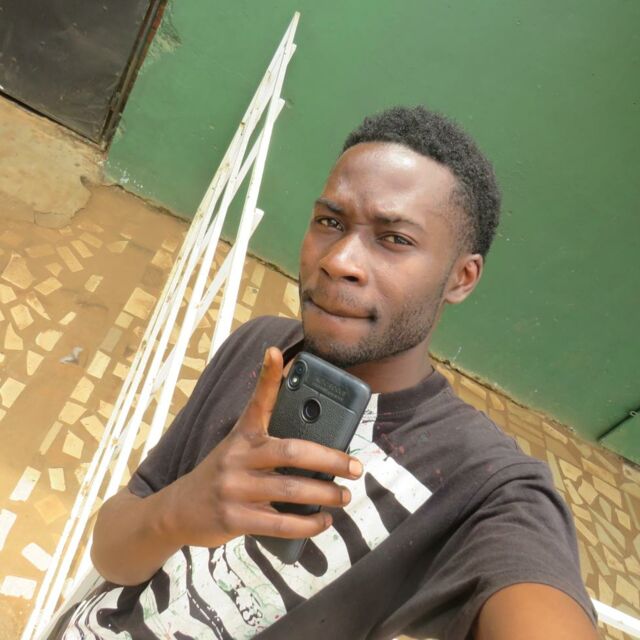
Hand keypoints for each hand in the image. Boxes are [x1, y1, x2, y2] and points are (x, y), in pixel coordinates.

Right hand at [163, 347, 363, 547]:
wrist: (178, 510)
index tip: (276, 351)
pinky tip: (324, 522)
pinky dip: (308, 525)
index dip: (267, 376)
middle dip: (330, 459)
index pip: (257, 401)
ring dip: (325, 494)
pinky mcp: (234, 518)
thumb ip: (268, 440)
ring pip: (291, 490)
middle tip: (355, 467)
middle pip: (292, 452)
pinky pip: (280, 523)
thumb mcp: (237, 448)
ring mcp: (234, 488)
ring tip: (345, 496)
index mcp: (242, 434)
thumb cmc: (222, 474)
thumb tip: (314, 438)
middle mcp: (237, 456)